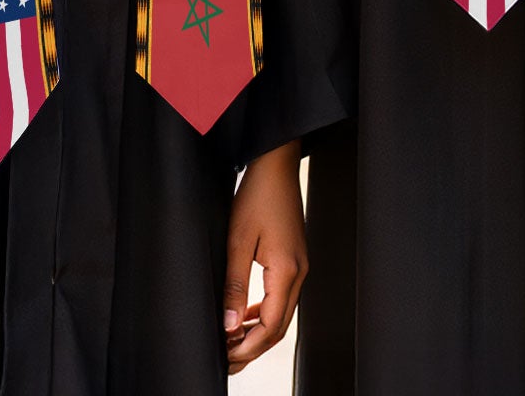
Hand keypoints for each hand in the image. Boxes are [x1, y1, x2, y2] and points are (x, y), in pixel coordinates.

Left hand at [223, 140, 307, 371]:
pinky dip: (264, 314)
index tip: (225, 357)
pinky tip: (245, 316)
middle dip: (253, 348)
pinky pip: (282, 297)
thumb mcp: (237, 241)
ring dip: (258, 333)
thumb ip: (234, 286)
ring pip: (282, 314)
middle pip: (280, 326)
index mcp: (287, 270)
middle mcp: (299, 271)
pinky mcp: (294, 260)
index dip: (248, 348)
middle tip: (225, 360)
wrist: (277, 165)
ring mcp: (300, 265)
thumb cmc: (258, 196)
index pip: (271, 326)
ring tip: (231, 343)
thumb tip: (229, 326)